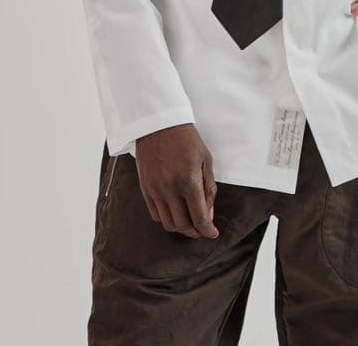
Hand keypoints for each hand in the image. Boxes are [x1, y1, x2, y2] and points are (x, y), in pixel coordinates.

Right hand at [135, 122, 219, 239]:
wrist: (159, 124)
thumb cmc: (186, 139)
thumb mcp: (206, 159)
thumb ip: (208, 188)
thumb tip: (209, 213)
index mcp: (189, 181)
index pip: (199, 218)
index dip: (208, 231)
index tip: (213, 233)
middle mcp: (170, 189)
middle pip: (183, 225)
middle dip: (195, 232)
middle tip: (202, 229)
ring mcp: (155, 190)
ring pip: (167, 223)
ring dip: (180, 227)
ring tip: (189, 222)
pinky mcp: (145, 188)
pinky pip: (155, 214)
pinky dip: (166, 218)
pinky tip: (174, 212)